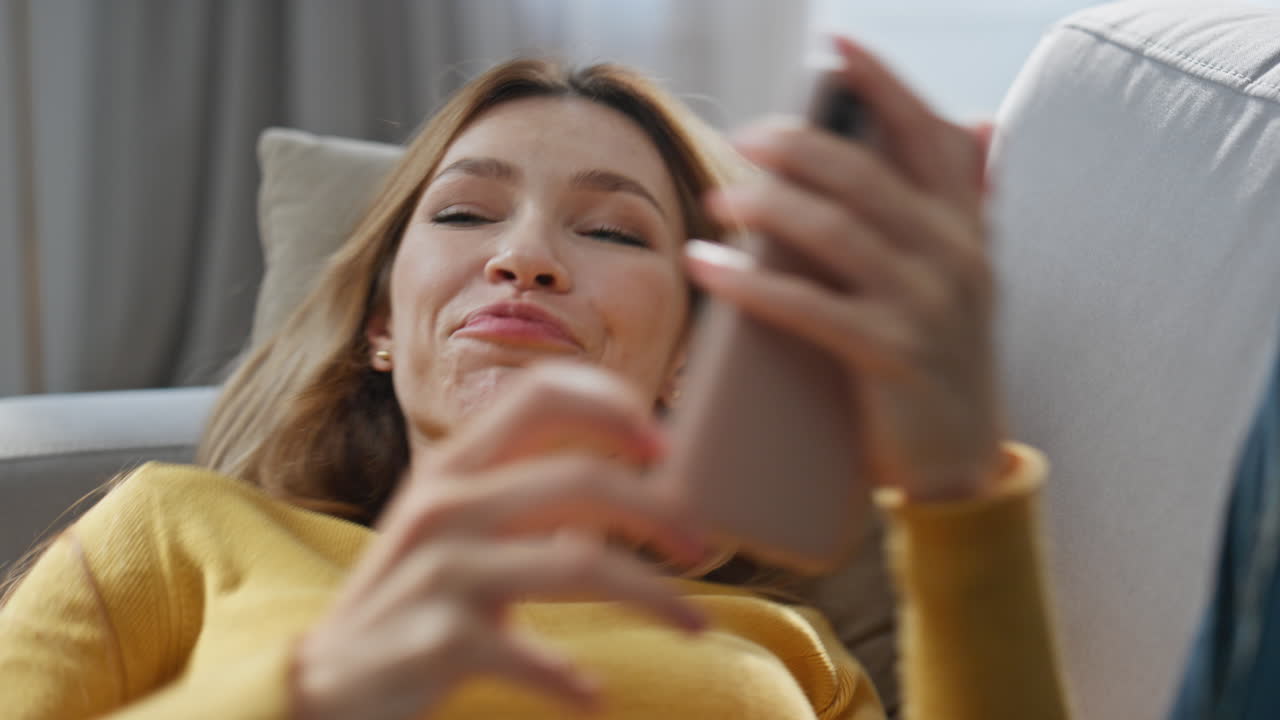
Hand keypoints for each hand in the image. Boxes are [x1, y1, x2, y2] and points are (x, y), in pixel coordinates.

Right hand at [292, 364, 709, 719]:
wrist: (325, 685)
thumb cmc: (414, 600)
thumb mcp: (458, 529)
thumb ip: (526, 495)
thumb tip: (639, 487)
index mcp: (453, 467)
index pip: (541, 395)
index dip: (613, 406)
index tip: (666, 447)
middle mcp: (445, 505)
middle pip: (583, 479)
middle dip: (661, 510)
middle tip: (701, 544)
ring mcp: (439, 570)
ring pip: (580, 561)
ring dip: (654, 593)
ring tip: (696, 622)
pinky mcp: (437, 641)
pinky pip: (531, 654)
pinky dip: (572, 680)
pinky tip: (591, 697)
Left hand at [685, 37, 1004, 501]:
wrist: (958, 468)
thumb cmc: (932, 367)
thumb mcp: (945, 286)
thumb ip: (930, 220)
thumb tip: (919, 147)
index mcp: (966, 230)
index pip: (928, 133)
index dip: (882, 81)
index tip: (834, 43)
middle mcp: (956, 257)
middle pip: (867, 175)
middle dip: (799, 144)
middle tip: (746, 136)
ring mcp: (928, 307)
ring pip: (836, 232)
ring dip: (768, 205)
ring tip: (720, 197)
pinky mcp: (894, 357)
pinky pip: (810, 307)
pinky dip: (752, 282)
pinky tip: (709, 265)